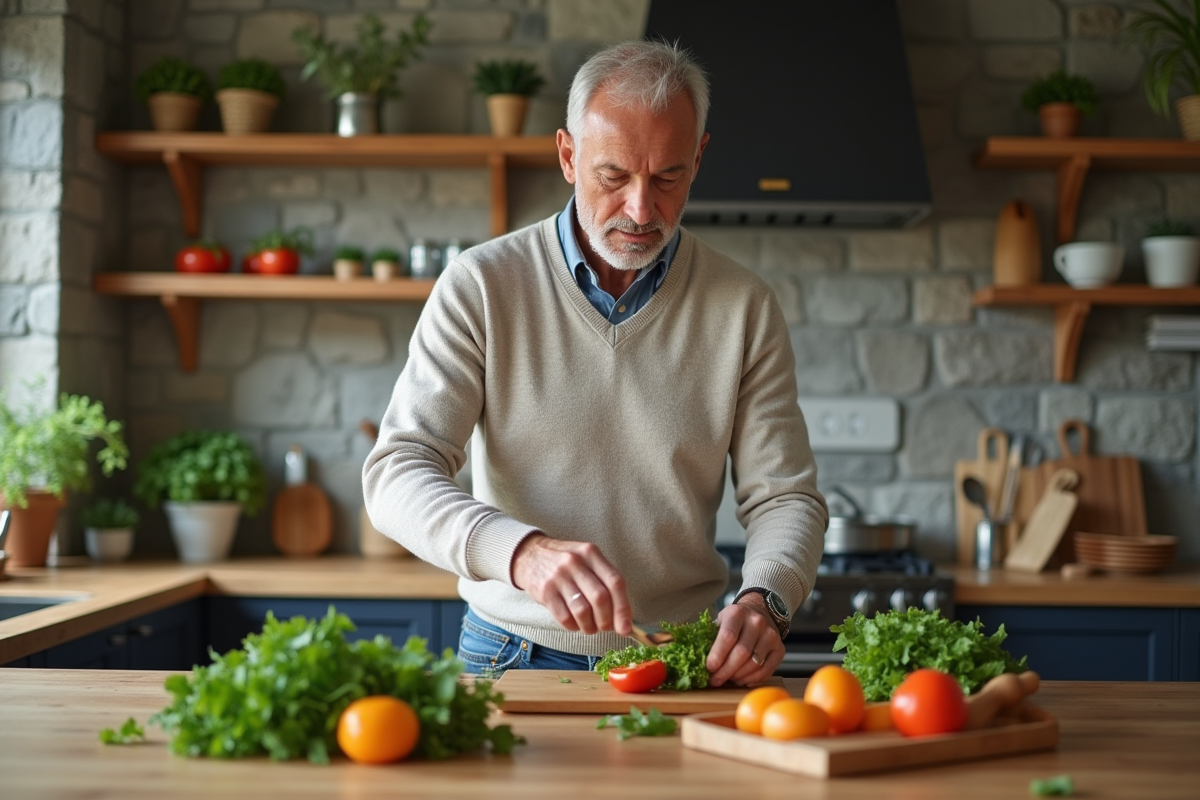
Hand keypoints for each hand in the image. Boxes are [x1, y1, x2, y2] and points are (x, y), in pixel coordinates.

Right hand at [511, 534, 631, 635]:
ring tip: (590, 627)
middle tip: (606, 627)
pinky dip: (574, 627)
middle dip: (606, 620)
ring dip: (590, 626)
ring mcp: (558, 576)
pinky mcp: (545, 591)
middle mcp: (575, 562)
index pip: (615, 582)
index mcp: (591, 553)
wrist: (529, 554)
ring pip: (582, 611)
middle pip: (600, 598)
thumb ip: (604, 581)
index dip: (623, 608)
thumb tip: (623, 617)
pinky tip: (575, 624)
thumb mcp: (586, 559)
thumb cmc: (564, 562)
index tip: (626, 628)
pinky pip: (564, 617)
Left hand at [705, 596, 782, 686]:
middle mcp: (756, 622)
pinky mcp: (780, 648)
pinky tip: (741, 680)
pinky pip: (766, 670)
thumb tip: (692, 659)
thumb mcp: (720, 621)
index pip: (728, 637)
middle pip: (741, 653)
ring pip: (754, 664)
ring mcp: (771, 635)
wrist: (759, 611)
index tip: (709, 668)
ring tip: (728, 679)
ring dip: (738, 677)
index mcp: (737, 613)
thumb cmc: (734, 621)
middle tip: (715, 680)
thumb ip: (708, 637)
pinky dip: (752, 679)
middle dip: (725, 671)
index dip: (717, 655)